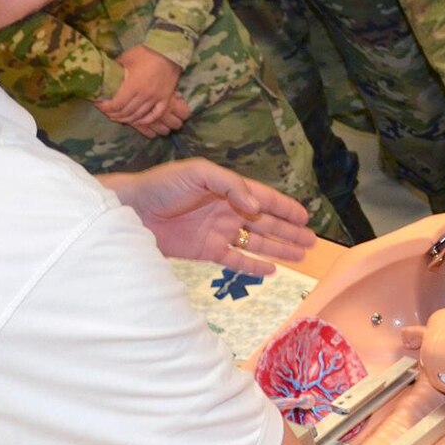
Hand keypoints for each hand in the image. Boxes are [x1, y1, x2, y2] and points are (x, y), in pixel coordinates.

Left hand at [97, 45, 183, 133]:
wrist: (169, 52)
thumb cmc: (146, 53)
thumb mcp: (126, 58)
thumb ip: (116, 69)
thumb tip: (106, 76)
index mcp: (133, 86)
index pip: (116, 104)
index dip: (106, 108)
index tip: (99, 105)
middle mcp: (144, 96)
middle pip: (126, 112)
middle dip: (113, 114)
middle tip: (107, 112)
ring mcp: (156, 99)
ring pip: (138, 116)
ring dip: (126, 119)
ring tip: (118, 117)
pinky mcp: (165, 100)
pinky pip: (154, 115)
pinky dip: (145, 121)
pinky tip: (137, 120)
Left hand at [100, 158, 314, 271]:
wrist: (132, 210)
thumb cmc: (163, 185)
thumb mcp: (198, 173)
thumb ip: (230, 186)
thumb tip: (255, 206)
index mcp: (229, 190)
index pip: (265, 200)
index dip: (285, 208)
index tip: (305, 217)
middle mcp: (228, 212)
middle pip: (266, 224)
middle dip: (289, 232)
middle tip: (312, 242)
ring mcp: (218, 233)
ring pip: (256, 243)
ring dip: (278, 249)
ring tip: (300, 255)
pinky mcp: (205, 252)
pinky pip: (235, 260)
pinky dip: (252, 266)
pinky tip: (270, 271)